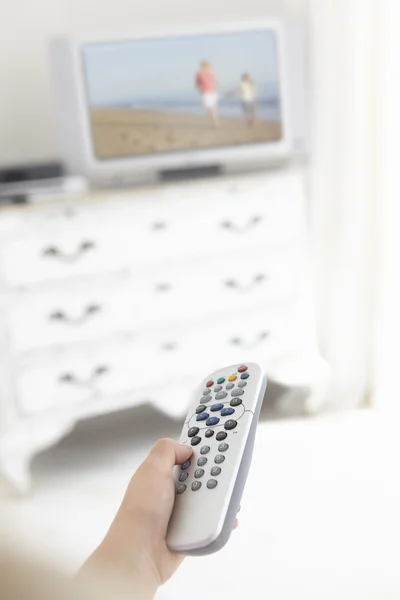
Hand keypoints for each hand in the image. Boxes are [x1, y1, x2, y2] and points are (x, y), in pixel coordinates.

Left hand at [79, 439, 238, 597]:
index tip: (222, 437)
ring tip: (229, 495)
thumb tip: (186, 447)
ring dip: (224, 494)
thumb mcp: (151, 469)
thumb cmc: (141, 513)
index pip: (188, 452)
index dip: (204, 445)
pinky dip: (224, 516)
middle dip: (219, 470)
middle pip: (205, 472)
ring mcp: (185, 510)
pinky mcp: (194, 528)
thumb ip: (167, 450)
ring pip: (213, 495)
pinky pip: (214, 518)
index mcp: (164, 472)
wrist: (140, 553)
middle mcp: (175, 489)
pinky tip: (229, 515)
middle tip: (227, 471)